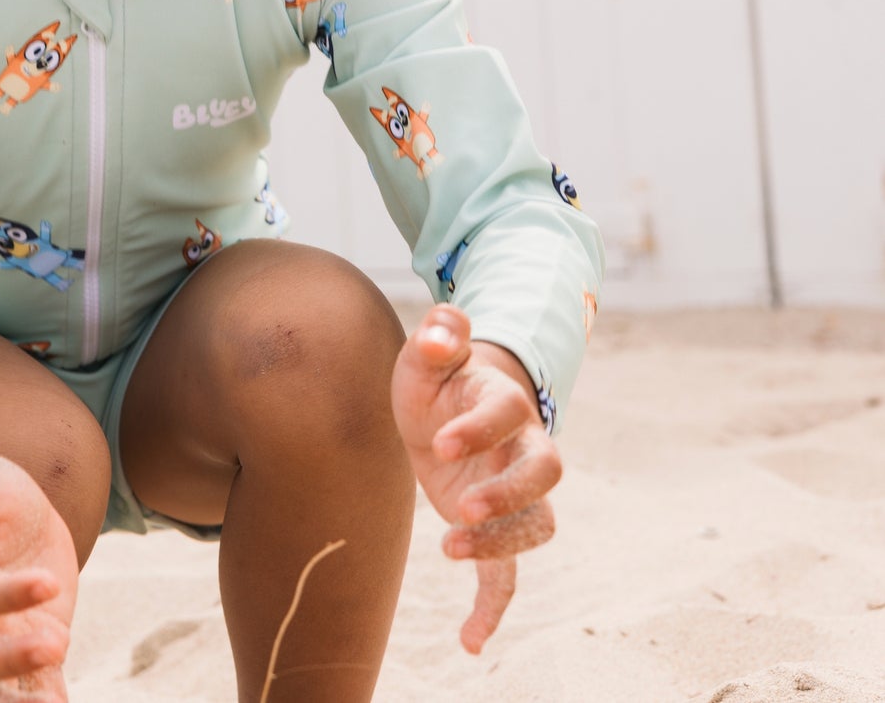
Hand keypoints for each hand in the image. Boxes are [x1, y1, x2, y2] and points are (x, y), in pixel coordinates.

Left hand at [390, 304, 561, 654]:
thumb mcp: (427, 352)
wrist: (446, 404)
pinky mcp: (496, 528)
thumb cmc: (438, 375)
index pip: (507, 414)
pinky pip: (509, 575)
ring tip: (448, 549)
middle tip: (460, 508)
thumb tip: (442, 330)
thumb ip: (437, 333)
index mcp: (504, 401)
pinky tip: (469, 641)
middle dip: (508, 494)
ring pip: (538, 524)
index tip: (438, 444)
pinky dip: (492, 608)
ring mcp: (515, 492)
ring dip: (503, 544)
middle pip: (545, 473)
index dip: (478, 429)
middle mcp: (523, 448)